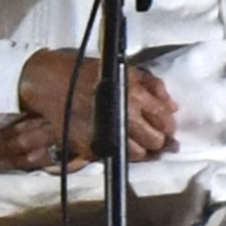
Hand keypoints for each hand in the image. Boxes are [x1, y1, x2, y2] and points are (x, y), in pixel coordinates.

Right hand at [7, 52, 176, 165]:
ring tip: (135, 141)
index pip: (164, 121)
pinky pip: (114, 155)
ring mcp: (107, 134)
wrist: (53, 83)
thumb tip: (173, 107)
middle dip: (157, 140)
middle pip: (154, 141)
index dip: (168, 126)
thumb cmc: (90, 73)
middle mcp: (123, 117)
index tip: (164, 127)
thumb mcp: (126, 71)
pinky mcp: (91, 147)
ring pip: (137, 154)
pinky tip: (116, 141)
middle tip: (152, 136)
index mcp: (135, 96)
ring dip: (140, 150)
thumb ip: (153, 86)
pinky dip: (118, 151)